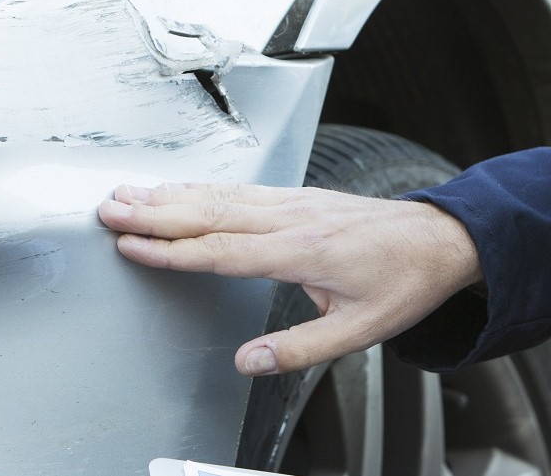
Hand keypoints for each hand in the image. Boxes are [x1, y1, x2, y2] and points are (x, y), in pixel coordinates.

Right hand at [96, 183, 481, 375]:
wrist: (441, 239)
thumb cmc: (404, 282)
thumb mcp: (359, 330)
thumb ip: (298, 349)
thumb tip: (246, 363)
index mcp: (302, 251)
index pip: (220, 250)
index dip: (171, 250)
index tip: (131, 246)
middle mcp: (292, 218)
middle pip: (209, 213)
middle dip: (153, 212)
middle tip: (108, 209)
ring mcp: (294, 201)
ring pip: (220, 195)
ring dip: (170, 194)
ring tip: (127, 193)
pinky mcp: (299, 196)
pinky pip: (240, 189)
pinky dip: (201, 187)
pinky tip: (179, 188)